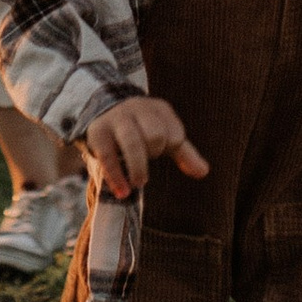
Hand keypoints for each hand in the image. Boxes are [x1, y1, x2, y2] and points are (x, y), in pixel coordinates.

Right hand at [82, 94, 208, 201]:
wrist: (103, 110)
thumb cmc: (142, 129)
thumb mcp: (166, 136)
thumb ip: (185, 154)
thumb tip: (204, 172)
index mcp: (158, 109)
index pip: (174, 132)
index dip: (171, 147)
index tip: (162, 152)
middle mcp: (137, 109)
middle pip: (155, 134)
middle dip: (153, 152)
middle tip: (147, 163)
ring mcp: (116, 120)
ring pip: (132, 142)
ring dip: (138, 167)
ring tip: (139, 183)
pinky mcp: (97, 132)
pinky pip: (108, 155)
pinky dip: (116, 176)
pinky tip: (122, 191)